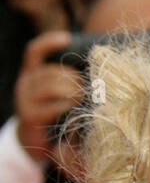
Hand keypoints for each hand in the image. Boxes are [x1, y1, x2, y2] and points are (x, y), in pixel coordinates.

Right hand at [13, 29, 83, 167]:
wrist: (35, 144)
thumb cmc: (54, 116)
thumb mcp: (56, 95)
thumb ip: (66, 81)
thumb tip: (93, 69)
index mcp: (30, 73)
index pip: (35, 51)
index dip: (49, 42)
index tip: (67, 38)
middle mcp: (24, 83)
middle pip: (51, 71)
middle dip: (73, 77)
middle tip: (92, 86)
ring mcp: (24, 99)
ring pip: (51, 85)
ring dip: (72, 90)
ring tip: (85, 98)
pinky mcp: (29, 115)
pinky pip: (51, 105)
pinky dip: (67, 105)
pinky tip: (76, 107)